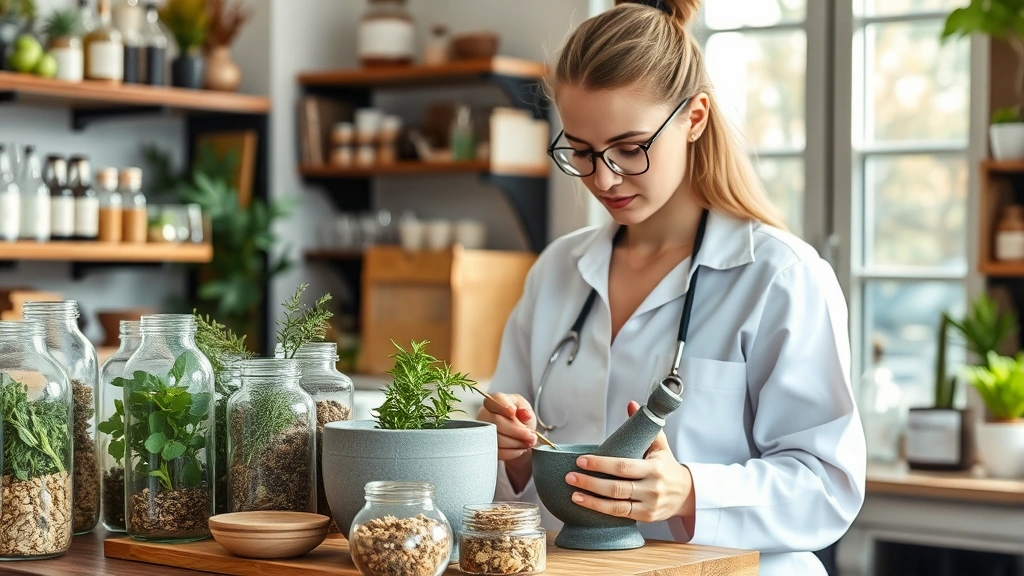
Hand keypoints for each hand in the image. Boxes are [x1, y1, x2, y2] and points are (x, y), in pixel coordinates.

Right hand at [476, 392, 536, 460]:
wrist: (518, 434)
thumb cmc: (519, 417)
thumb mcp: (524, 408)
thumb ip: (525, 409)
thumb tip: (525, 413)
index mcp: (494, 401)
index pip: (495, 400)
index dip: (503, 406)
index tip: (513, 412)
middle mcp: (484, 415)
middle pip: (497, 422)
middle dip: (517, 431)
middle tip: (531, 436)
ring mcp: (483, 432)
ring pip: (498, 439)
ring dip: (517, 443)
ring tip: (528, 442)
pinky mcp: (486, 448)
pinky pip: (498, 452)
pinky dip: (512, 452)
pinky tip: (520, 448)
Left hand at [566, 401, 695, 523]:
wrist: (686, 493)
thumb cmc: (667, 465)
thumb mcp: (660, 444)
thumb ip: (644, 426)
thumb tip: (631, 404)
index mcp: (655, 467)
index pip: (623, 466)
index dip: (601, 464)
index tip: (582, 460)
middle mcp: (652, 487)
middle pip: (616, 487)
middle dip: (591, 482)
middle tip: (570, 476)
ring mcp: (649, 504)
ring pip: (617, 505)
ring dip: (592, 500)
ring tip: (573, 493)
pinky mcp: (646, 517)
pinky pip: (620, 514)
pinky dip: (601, 510)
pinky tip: (586, 504)